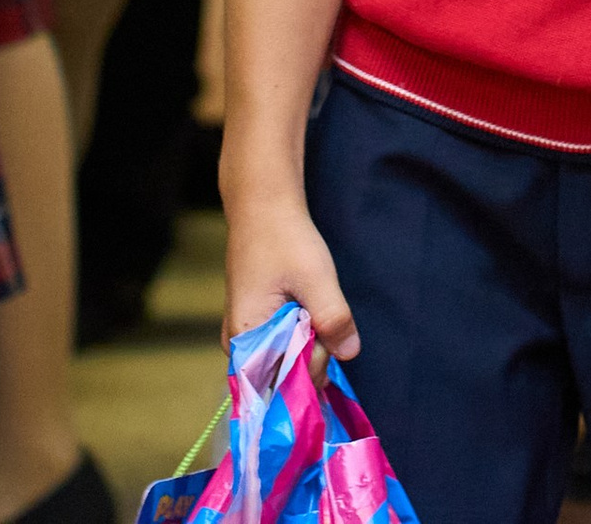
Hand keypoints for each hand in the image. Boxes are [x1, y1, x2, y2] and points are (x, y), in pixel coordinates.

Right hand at [223, 188, 357, 361]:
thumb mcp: (315, 277)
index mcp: (245, 341)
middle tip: (317, 308)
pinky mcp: (258, 326)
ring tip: (311, 302)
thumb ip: (333, 318)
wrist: (263, 205)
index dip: (311, 369)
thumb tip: (350, 354)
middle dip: (314, 351)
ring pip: (290, 359)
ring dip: (311, 339)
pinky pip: (286, 345)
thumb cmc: (283, 238)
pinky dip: (305, 331)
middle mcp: (240, 348)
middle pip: (287, 375)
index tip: (325, 340)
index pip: (282, 386)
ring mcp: (248, 338)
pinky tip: (309, 307)